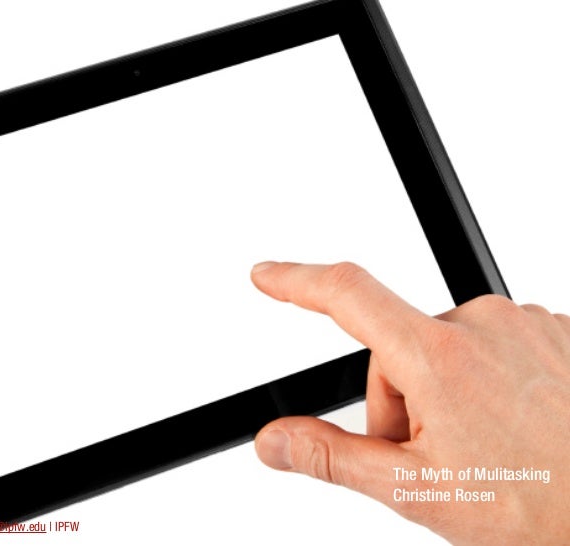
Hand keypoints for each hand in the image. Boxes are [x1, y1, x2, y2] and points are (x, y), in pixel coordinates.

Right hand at [252, 261, 569, 544]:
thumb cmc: (542, 508)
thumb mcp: (417, 490)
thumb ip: (331, 457)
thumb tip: (274, 440)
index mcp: (439, 358)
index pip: (348, 295)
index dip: (297, 281)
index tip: (268, 273)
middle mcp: (484, 324)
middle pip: (398, 344)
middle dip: (398, 398)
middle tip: (433, 453)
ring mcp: (525, 323)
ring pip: (444, 347)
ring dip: (444, 390)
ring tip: (484, 444)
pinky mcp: (553, 329)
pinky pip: (491, 344)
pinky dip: (486, 379)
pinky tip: (514, 424)